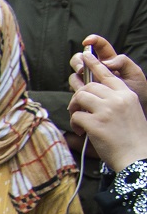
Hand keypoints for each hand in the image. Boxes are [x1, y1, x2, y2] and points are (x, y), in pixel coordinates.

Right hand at [69, 34, 146, 113]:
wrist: (132, 115)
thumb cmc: (137, 93)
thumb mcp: (135, 75)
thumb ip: (123, 63)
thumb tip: (105, 62)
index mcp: (110, 62)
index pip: (99, 46)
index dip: (92, 41)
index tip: (87, 42)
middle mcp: (96, 71)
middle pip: (80, 59)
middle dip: (78, 61)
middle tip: (82, 69)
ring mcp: (89, 83)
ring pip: (74, 75)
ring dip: (76, 78)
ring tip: (83, 85)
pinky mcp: (84, 95)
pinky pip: (74, 90)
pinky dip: (75, 91)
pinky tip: (81, 94)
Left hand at [69, 55, 146, 170]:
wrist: (137, 158)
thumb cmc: (133, 138)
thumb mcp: (130, 112)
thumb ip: (115, 100)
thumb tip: (93, 94)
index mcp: (127, 94)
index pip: (107, 74)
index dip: (94, 64)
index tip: (85, 56)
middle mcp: (117, 99)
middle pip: (89, 86)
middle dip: (78, 94)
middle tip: (76, 107)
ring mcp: (106, 110)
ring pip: (80, 97)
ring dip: (75, 108)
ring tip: (79, 120)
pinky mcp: (96, 123)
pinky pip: (76, 115)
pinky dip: (75, 123)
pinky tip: (82, 131)